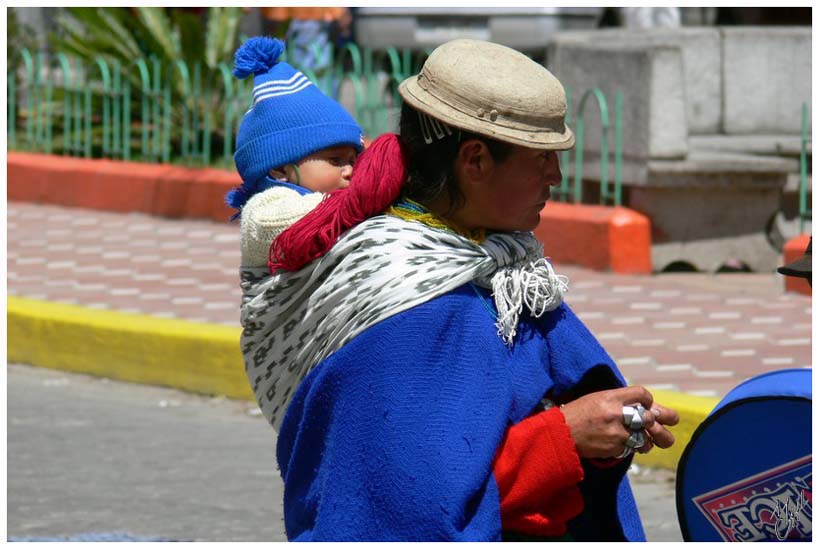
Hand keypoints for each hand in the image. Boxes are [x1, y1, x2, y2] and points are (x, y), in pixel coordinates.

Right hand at [560, 386, 677, 458]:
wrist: (560, 433)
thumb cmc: (577, 413)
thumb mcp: (597, 399)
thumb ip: (620, 400)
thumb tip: (645, 406)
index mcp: (611, 397)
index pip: (642, 394)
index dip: (649, 400)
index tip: (648, 405)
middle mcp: (616, 414)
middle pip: (649, 418)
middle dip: (657, 422)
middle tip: (659, 423)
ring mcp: (616, 433)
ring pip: (644, 438)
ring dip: (647, 440)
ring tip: (646, 439)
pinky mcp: (614, 448)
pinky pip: (631, 449)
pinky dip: (631, 448)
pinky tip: (625, 445)